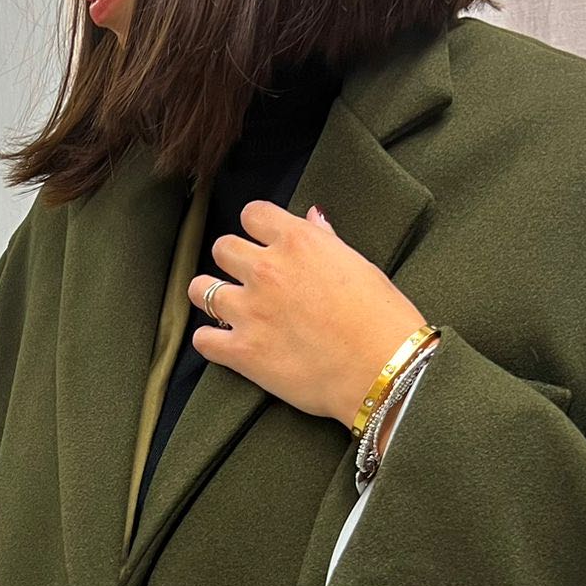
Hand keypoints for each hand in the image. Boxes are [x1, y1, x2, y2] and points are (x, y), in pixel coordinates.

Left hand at [190, 202, 429, 429]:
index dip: (257, 229)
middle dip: (233, 262)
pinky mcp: (243, 351)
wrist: (384, 371)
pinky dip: (211, 342)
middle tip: (249, 280)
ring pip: (201, 289)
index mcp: (298, 242)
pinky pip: (202, 340)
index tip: (264, 243)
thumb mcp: (360, 266)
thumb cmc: (383, 320)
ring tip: (228, 309)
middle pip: (222, 248)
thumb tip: (313, 218)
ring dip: (211, 296)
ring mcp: (251, 310)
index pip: (253, 214)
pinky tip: (226, 344)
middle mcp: (267, 269)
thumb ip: (326, 241)